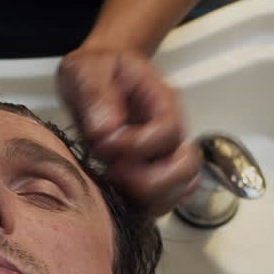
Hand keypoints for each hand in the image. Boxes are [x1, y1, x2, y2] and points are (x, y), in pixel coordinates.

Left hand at [57, 48, 200, 216]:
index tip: (104, 142)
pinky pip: (164, 198)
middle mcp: (167, 130)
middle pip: (186, 167)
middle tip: (114, 171)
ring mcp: (161, 153)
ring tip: (117, 184)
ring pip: (180, 188)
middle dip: (151, 179)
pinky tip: (120, 194)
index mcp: (159, 100)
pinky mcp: (148, 170)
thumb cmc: (94, 69)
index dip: (138, 144)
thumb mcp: (87, 69)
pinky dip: (147, 204)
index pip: (167, 131)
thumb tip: (106, 129)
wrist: (95, 75)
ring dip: (150, 196)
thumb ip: (96, 94)